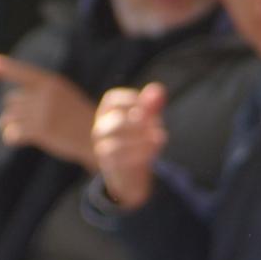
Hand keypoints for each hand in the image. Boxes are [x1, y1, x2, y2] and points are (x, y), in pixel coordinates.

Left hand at [0, 54, 98, 168]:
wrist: (95, 137)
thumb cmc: (76, 118)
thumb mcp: (63, 96)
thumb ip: (39, 94)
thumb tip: (9, 103)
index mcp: (51, 82)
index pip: (23, 72)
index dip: (4, 67)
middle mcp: (45, 95)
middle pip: (11, 101)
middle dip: (13, 112)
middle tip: (24, 123)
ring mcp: (42, 112)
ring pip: (9, 117)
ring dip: (9, 126)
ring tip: (18, 132)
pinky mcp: (40, 131)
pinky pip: (12, 133)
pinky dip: (10, 137)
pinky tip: (15, 140)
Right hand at [92, 83, 168, 209]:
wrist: (128, 169)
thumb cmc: (138, 135)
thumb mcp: (148, 117)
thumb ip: (152, 104)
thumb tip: (158, 90)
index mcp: (106, 112)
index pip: (113, 100)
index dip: (132, 101)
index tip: (149, 108)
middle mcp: (100, 129)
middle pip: (116, 122)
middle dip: (139, 123)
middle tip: (156, 125)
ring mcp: (102, 148)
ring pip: (117, 145)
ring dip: (141, 141)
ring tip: (160, 138)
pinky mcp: (109, 165)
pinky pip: (121, 160)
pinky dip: (140, 154)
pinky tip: (154, 150)